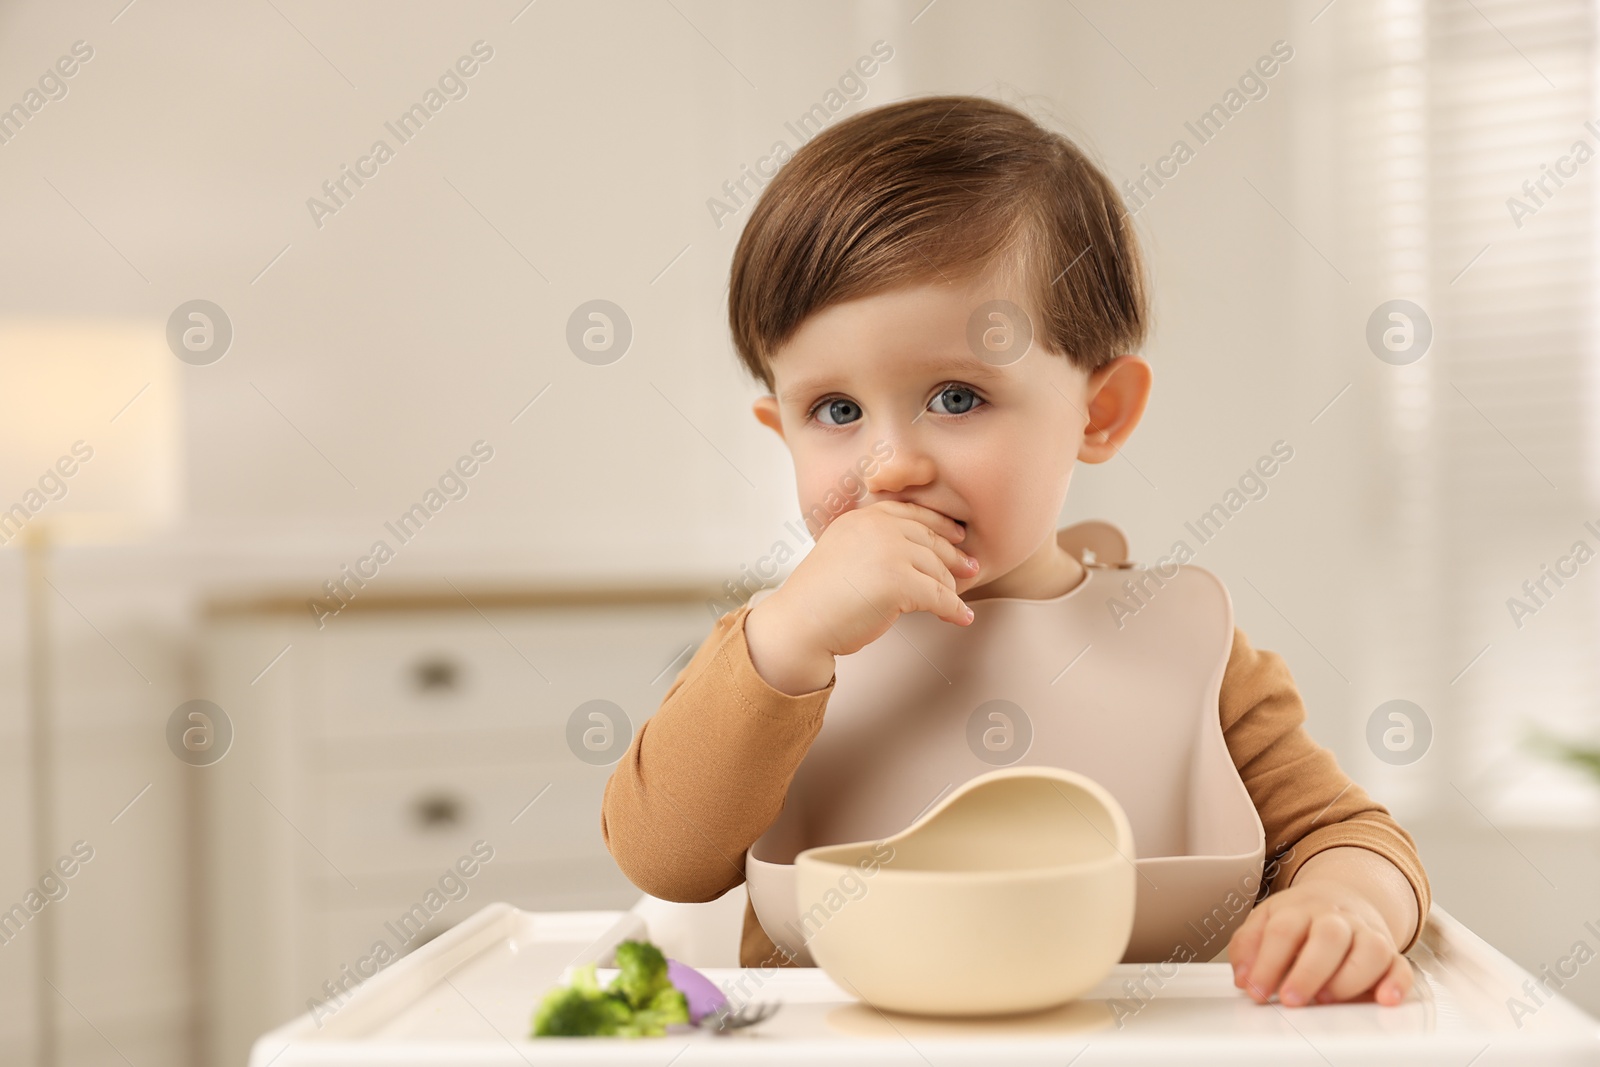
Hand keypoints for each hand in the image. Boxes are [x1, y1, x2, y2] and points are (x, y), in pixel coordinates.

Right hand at [750, 501, 977, 672]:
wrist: (800, 623)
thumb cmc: (818, 598)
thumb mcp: (842, 553)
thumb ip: (871, 544)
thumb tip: (915, 556)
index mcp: (862, 517)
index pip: (911, 513)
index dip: (939, 524)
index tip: (956, 535)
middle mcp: (877, 528)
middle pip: (930, 539)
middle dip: (954, 555)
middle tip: (971, 567)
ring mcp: (889, 552)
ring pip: (937, 569)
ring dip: (951, 588)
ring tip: (958, 601)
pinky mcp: (899, 582)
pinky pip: (939, 596)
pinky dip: (954, 609)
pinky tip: (962, 617)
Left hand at [1228, 879, 1412, 1006]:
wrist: (1340, 897)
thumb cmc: (1298, 919)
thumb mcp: (1264, 921)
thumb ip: (1247, 946)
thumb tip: (1243, 977)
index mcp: (1300, 909)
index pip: (1283, 931)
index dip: (1268, 963)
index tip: (1256, 990)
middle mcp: (1337, 919)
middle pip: (1329, 936)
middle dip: (1308, 971)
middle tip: (1290, 999)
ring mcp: (1366, 934)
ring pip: (1370, 949)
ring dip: (1348, 978)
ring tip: (1326, 999)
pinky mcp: (1391, 955)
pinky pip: (1401, 967)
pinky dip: (1396, 984)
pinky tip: (1384, 999)